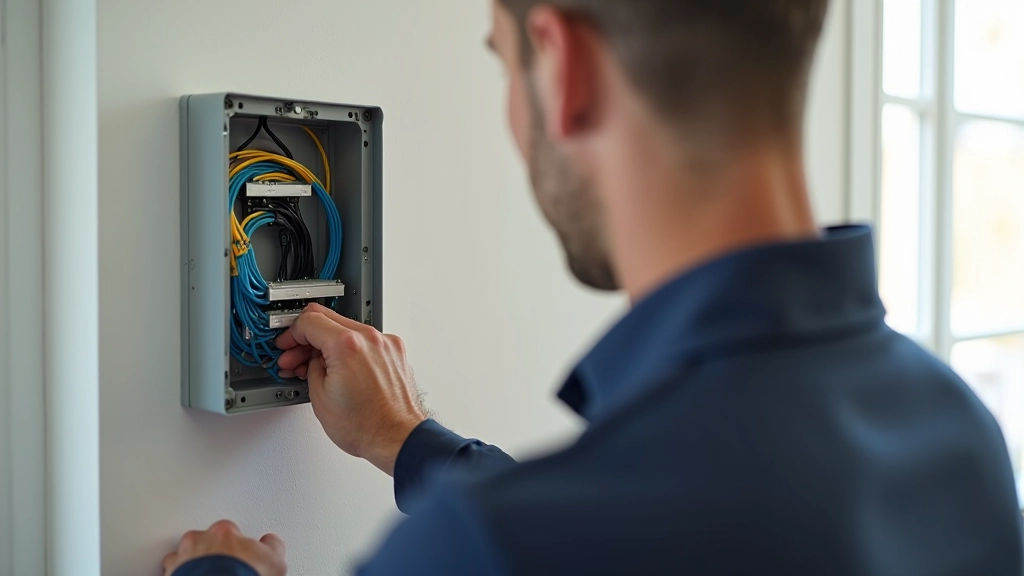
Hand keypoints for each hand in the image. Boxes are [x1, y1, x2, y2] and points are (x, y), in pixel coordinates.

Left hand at [163, 520, 285, 575]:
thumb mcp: (274, 561)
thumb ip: (272, 546)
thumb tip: (271, 542)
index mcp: (223, 532)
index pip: (228, 530)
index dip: (234, 544)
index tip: (238, 554)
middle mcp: (198, 542)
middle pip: (201, 540)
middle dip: (209, 551)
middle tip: (221, 566)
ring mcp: (180, 561)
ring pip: (179, 557)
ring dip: (188, 565)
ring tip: (200, 575)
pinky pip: (168, 574)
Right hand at [276, 304, 427, 474]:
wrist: (396, 438)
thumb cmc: (366, 426)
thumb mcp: (320, 397)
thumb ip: (311, 367)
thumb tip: (311, 358)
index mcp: (347, 346)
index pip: (309, 321)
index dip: (290, 334)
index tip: (286, 345)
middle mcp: (370, 338)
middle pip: (327, 318)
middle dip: (306, 337)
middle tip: (295, 357)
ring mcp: (385, 344)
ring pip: (346, 328)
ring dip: (327, 343)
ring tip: (316, 367)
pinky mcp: (395, 352)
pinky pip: (365, 341)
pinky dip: (349, 349)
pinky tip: (339, 367)